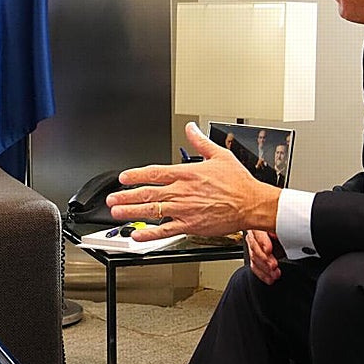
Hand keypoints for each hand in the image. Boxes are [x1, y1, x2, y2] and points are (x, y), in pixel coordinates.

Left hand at [106, 122, 281, 241]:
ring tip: (117, 213)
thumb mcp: (219, 154)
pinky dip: (150, 234)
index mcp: (186, 173)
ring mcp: (184, 209)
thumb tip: (191, 128)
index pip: (154, 173)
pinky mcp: (190, 225)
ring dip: (132, 212)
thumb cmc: (239, 183)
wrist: (251, 203)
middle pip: (147, 192)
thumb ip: (200, 142)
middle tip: (112, 199)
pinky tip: (137, 236)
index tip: (123, 178)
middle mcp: (181, 191)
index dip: (135, 175)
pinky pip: (165, 231)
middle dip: (126, 195)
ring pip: (152, 211)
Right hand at [246, 229, 281, 284]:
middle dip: (265, 258)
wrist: (282, 231)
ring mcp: (252, 246)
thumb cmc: (281, 228)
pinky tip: (269, 278)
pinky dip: (262, 274)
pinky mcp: (254, 257)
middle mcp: (253, 234)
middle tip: (273, 265)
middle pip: (255, 247)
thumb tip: (281, 232)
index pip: (257, 233)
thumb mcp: (282, 227)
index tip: (269, 250)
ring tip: (275, 274)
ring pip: (254, 258)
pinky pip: (254, 266)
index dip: (263, 242)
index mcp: (259, 224)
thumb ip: (281, 229)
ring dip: (265, 268)